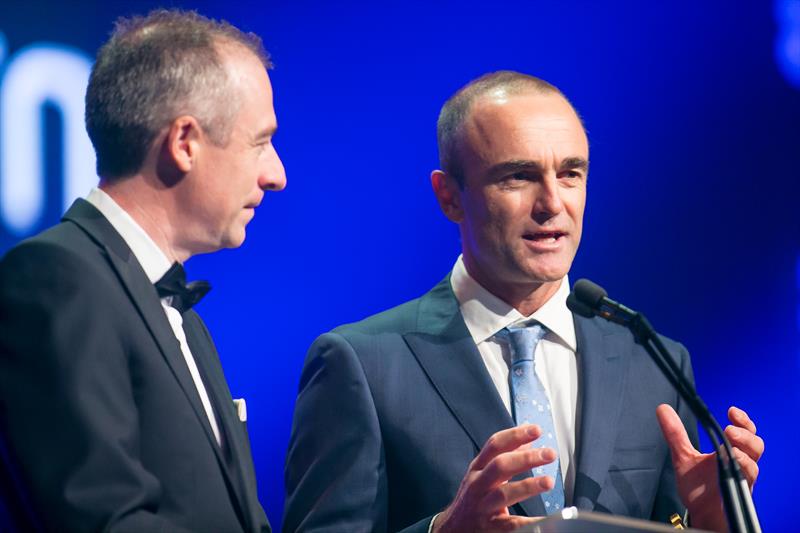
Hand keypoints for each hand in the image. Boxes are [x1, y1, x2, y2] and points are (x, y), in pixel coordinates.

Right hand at [432, 424, 556, 532]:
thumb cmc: (472, 498)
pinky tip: (548, 521)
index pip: (495, 445)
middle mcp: (478, 484)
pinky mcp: (490, 527)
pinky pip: (512, 525)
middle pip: (500, 466)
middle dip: (525, 458)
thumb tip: (528, 439)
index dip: (515, 435)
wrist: (452, 529)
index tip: (535, 429)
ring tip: (548, 482)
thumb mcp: (483, 474)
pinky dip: (531, 523)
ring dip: (528, 486)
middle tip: (549, 454)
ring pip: (504, 494)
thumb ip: (506, 456)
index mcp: (478, 468)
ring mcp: (483, 506)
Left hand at [656, 404, 763, 532]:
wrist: (700, 514)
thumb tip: (663, 408)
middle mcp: (739, 463)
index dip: (742, 420)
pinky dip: (742, 468)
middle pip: (755, 444)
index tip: (732, 411)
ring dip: (744, 450)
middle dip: (745, 434)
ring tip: (730, 444)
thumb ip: (675, 433)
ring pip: (754, 461)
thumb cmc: (697, 488)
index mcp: (729, 452)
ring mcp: (741, 478)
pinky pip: (748, 479)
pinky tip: (732, 461)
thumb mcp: (683, 456)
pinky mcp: (739, 492)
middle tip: (730, 429)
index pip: (743, 431)